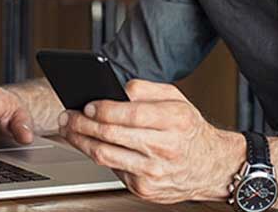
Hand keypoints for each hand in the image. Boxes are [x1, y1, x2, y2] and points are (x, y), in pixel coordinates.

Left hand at [58, 79, 244, 203]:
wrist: (209, 166)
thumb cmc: (189, 129)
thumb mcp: (177, 99)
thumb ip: (147, 89)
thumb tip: (118, 88)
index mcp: (174, 120)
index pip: (130, 114)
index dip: (103, 109)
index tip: (87, 104)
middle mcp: (164, 147)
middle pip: (112, 135)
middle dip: (83, 124)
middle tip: (68, 116)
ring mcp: (153, 171)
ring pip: (105, 155)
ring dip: (81, 141)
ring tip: (70, 130)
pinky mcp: (144, 188)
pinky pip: (112, 169)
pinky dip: (97, 155)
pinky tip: (89, 145)